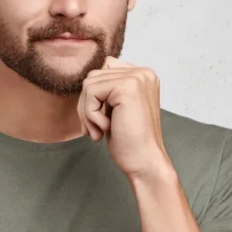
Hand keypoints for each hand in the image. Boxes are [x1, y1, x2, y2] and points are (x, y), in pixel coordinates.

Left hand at [77, 56, 169, 177]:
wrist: (145, 162)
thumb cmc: (130, 141)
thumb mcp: (117, 108)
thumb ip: (107, 90)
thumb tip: (86, 81)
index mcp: (143, 76)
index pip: (103, 70)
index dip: (94, 96)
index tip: (98, 120)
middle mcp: (142, 73)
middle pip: (93, 76)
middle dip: (86, 105)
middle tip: (94, 130)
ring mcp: (137, 78)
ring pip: (89, 84)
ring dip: (86, 112)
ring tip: (97, 132)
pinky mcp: (128, 86)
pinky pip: (91, 92)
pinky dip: (90, 114)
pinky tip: (104, 129)